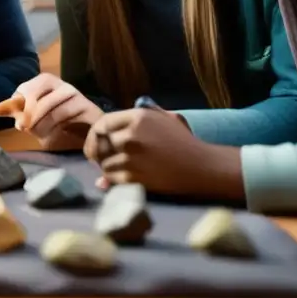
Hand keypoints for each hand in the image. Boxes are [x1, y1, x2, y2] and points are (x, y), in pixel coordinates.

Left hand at [0, 73, 103, 150]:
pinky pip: (66, 114)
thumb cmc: (57, 124)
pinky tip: (53, 136)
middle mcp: (61, 85)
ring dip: (41, 124)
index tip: (19, 124)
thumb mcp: (33, 118)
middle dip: (28, 115)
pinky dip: (56, 128)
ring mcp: (75, 94)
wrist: (88, 135)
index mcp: (46, 82)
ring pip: (51, 107)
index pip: (26, 89)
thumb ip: (17, 112)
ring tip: (38, 135)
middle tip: (24, 129)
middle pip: (38, 96)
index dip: (19, 105)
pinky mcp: (87, 106)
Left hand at [83, 108, 243, 198]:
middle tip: (97, 158)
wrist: (201, 166)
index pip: (102, 123)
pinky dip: (111, 180)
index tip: (95, 142)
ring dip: (105, 167)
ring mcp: (132, 156)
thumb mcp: (161, 118)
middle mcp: (132, 134)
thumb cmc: (182, 141)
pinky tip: (121, 177)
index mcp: (137, 117)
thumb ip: (135, 119)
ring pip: (103, 163)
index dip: (95, 134)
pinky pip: (111, 178)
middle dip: (96, 152)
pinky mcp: (135, 176)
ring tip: (113, 168)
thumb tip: (110, 126)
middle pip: (99, 143)